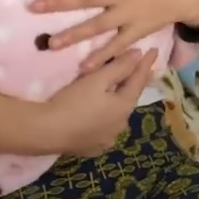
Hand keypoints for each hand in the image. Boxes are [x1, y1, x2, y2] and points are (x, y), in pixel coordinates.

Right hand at [37, 49, 156, 155]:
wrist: (45, 131)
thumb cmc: (73, 101)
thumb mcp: (97, 79)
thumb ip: (120, 66)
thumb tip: (138, 54)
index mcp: (125, 106)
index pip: (139, 80)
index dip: (145, 64)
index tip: (154, 50)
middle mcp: (121, 124)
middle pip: (129, 98)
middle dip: (133, 83)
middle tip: (139, 69)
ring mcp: (108, 139)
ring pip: (117, 115)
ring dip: (118, 102)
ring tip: (119, 91)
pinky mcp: (93, 148)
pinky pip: (104, 129)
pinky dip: (105, 118)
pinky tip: (102, 116)